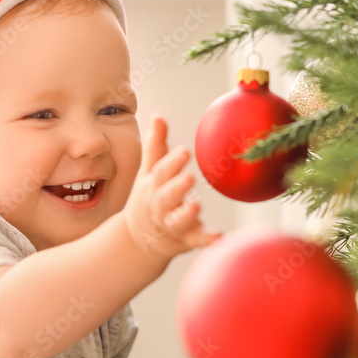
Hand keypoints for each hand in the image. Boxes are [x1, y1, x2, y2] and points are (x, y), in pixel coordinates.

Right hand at [123, 115, 221, 258]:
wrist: (138, 241)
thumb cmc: (149, 199)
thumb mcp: (148, 173)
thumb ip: (155, 146)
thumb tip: (158, 116)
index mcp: (153, 187)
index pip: (161, 172)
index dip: (173, 162)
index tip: (186, 151)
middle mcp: (160, 206)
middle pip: (167, 196)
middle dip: (177, 187)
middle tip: (190, 177)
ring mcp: (172, 224)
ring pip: (178, 221)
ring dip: (186, 214)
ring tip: (196, 205)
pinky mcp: (185, 240)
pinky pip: (196, 240)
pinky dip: (206, 239)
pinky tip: (219, 236)